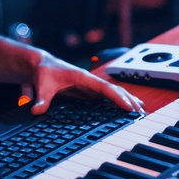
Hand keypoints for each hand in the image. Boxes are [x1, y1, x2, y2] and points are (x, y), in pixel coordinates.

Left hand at [30, 53, 144, 115]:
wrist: (42, 65)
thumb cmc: (44, 72)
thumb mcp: (42, 85)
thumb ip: (41, 99)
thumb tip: (36, 110)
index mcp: (83, 77)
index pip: (104, 88)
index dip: (117, 97)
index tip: (129, 107)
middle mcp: (90, 81)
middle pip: (114, 90)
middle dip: (128, 100)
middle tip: (141, 113)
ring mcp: (91, 85)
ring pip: (113, 92)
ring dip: (127, 100)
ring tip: (141, 110)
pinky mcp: (88, 90)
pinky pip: (107, 96)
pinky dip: (119, 101)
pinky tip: (127, 107)